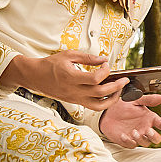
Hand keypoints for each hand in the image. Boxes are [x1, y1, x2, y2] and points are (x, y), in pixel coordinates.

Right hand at [0, 50, 126, 109]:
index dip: (106, 71)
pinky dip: (104, 102)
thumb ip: (87, 57)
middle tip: (125, 80)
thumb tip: (104, 59)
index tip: (107, 64)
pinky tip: (109, 94)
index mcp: (71, 77)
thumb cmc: (51, 64)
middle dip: (117, 87)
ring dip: (113, 99)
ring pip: (99, 106)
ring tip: (120, 90)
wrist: (35, 76)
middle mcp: (74, 91)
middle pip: (101, 93)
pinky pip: (93, 106)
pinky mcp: (75, 102)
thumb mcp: (69, 55)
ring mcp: (75, 98)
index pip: (95, 79)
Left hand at [99, 93, 160, 147]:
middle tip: (148, 130)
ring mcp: (137, 136)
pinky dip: (128, 141)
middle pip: (156, 138)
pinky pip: (131, 145)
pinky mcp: (128, 141)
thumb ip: (149, 99)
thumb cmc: (124, 106)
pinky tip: (123, 135)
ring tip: (134, 131)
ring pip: (145, 143)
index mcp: (150, 119)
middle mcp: (146, 128)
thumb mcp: (136, 100)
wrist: (108, 112)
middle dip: (154, 136)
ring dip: (141, 139)